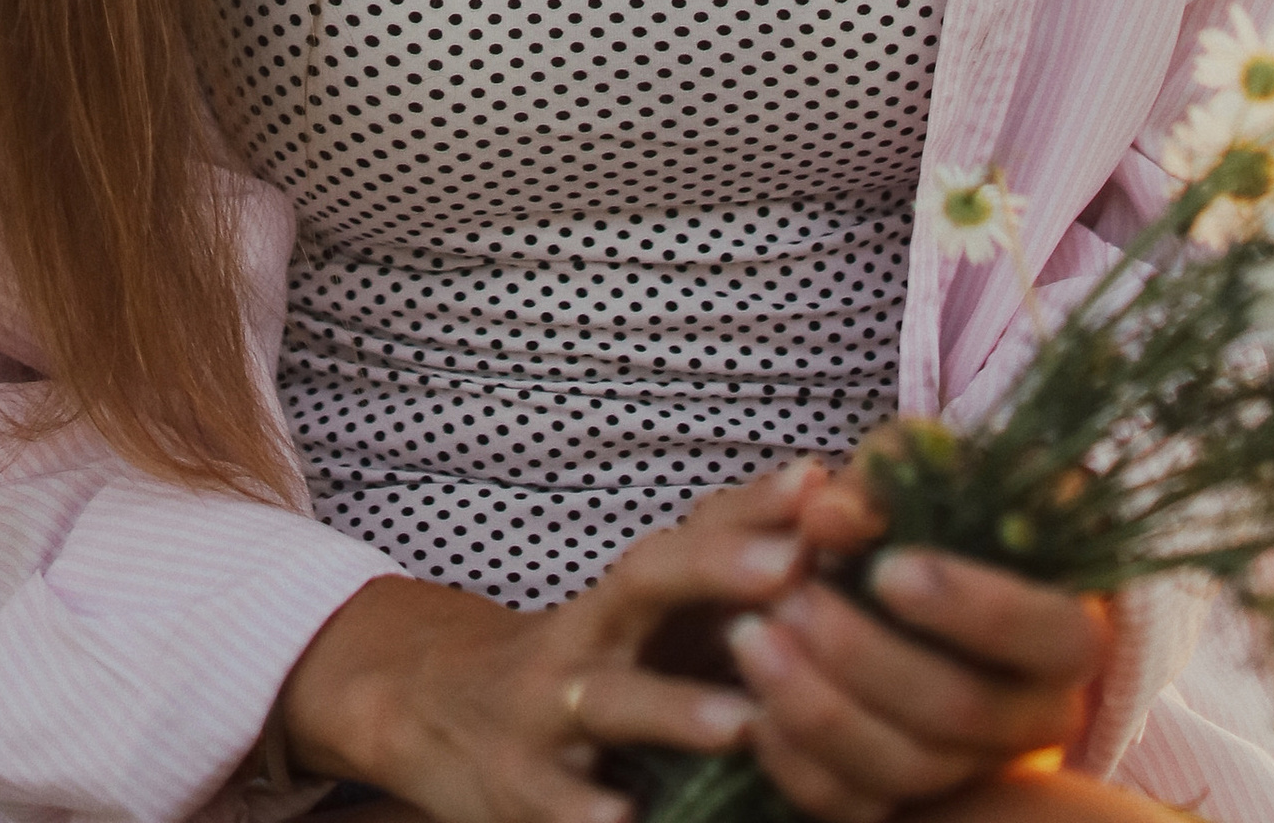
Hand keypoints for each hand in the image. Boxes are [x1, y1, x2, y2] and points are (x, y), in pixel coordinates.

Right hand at [280, 466, 815, 822]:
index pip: (697, 527)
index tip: (825, 483)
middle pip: (646, 581)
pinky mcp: (517, 784)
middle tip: (792, 567)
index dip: (758, 505)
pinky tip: (622, 820)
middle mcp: (590, 634)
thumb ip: (731, 571)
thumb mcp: (649, 614)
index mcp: (633, 592)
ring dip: (673, 708)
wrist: (439, 710)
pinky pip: (553, 798)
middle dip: (717, 568)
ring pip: (609, 699)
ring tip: (741, 722)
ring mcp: (546, 709)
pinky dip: (584, 810)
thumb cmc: (586, 662)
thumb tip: (834, 499)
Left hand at [727, 463, 1110, 822]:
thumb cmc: (925, 507)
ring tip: (749, 637)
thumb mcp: (911, 470)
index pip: (1049, 632)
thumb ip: (875, 486)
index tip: (885, 569)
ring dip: (818, 710)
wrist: (913, 575)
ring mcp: (974, 768)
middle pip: (962, 710)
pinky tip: (751, 709)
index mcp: (1064, 629)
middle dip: (867, 656)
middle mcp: (1034, 714)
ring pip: (907, 769)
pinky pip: (860, 810)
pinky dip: (799, 765)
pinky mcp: (915, 801)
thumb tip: (824, 515)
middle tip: (790, 599)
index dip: (968, 605)